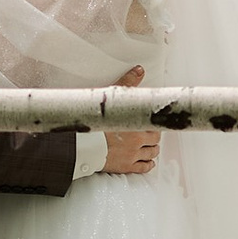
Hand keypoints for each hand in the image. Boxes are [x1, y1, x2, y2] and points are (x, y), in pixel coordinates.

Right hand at [98, 63, 159, 177]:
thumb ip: (128, 83)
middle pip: (155, 140)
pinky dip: (147, 164)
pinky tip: (147, 161)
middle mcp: (139, 142)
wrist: (81, 144)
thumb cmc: (95, 123)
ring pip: (152, 154)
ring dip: (152, 150)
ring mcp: (133, 156)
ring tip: (149, 146)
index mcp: (138, 126)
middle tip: (149, 134)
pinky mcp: (126, 167)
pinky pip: (144, 168)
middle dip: (153, 137)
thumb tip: (139, 70)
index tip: (152, 123)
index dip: (154, 124)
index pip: (156, 126)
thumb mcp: (112, 98)